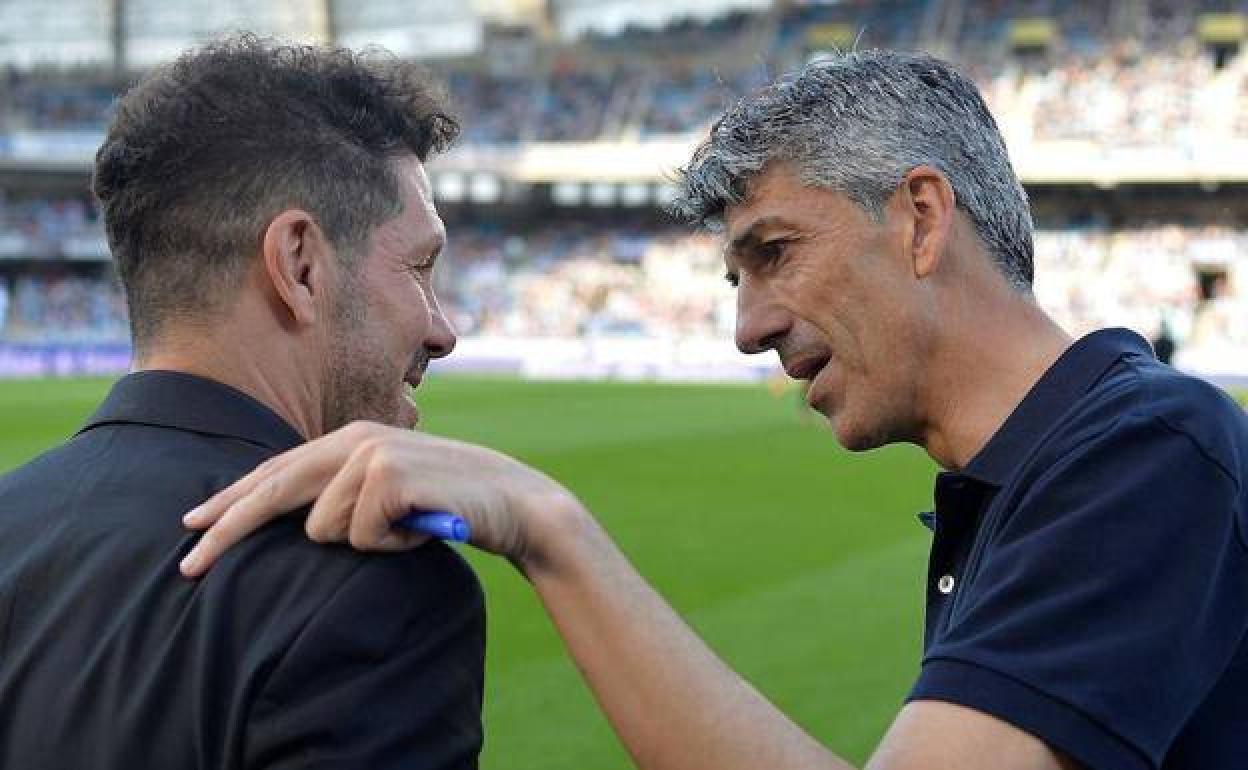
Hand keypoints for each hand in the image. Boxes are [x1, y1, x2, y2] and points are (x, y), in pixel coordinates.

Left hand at [179, 421, 585, 576]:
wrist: (514, 503)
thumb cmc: (449, 505)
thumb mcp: (389, 494)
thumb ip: (344, 495)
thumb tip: (290, 522)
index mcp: (349, 440)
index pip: (276, 471)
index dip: (230, 501)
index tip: (190, 526)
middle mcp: (354, 439)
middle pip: (273, 489)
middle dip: (227, 531)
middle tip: (187, 569)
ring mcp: (372, 453)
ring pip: (323, 529)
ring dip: (363, 544)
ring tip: (404, 530)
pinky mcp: (390, 476)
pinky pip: (360, 537)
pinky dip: (389, 547)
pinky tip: (420, 529)